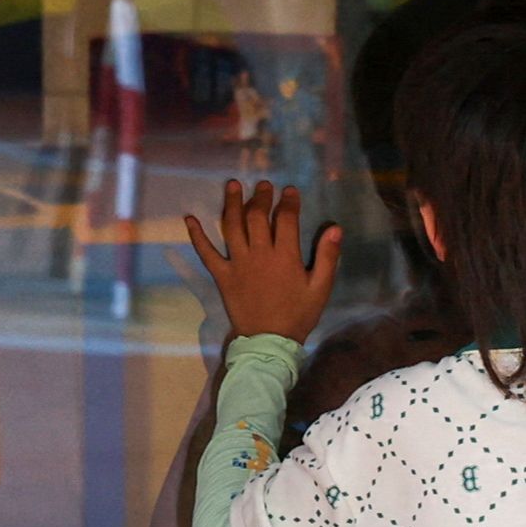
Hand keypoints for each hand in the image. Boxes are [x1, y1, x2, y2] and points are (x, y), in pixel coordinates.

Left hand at [181, 179, 337, 342]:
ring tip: (232, 185)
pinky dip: (197, 235)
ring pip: (232, 226)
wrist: (268, 341)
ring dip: (232, 203)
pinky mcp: (222, 275)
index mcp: (284, 256)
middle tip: (264, 185)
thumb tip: (335, 228)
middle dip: (261, 197)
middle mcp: (259, 254)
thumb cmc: (298, 316)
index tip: (289, 191)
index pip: (285, 219)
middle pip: (257, 216)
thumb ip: (328, 257)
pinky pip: (207, 253)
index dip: (288, 202)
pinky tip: (190, 219)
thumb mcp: (320, 289)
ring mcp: (237, 263)